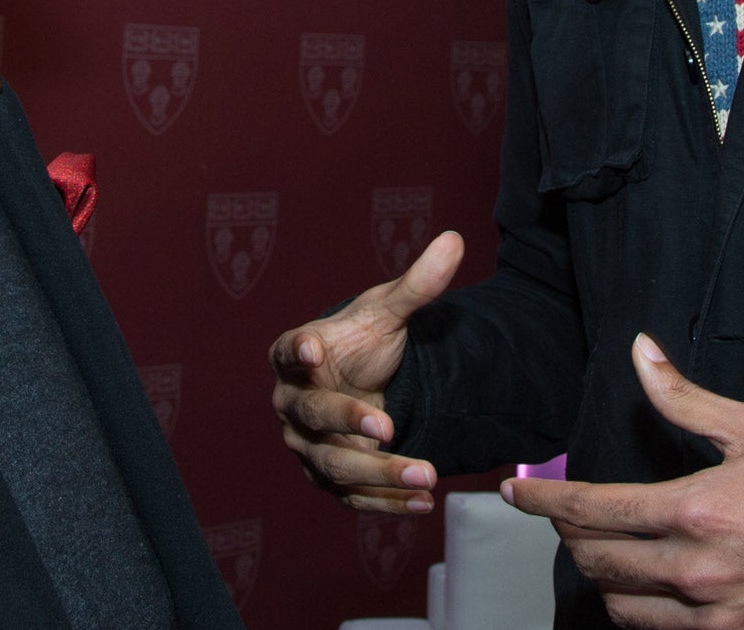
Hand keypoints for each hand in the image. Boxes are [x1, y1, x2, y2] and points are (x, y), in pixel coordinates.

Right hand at [271, 229, 463, 514]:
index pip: (288, 351)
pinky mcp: (329, 478)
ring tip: (428, 476)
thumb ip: (418, 282)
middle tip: (389, 429)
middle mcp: (292, 403)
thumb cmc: (367, 341)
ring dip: (380, 473)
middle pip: (313, 416)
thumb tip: (455, 240)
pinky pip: (351, 496)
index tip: (313, 352)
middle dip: (350, 423)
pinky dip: (386, 503)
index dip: (298, 353)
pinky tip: (423, 503)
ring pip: (334, 465)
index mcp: (296, 354)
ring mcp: (307, 445)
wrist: (370, 382)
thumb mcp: (391, 311)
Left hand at [502, 334, 743, 627]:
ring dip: (604, 580)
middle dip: (570, 536)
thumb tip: (640, 352)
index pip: (592, 508)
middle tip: (566, 518)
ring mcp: (714, 618)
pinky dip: (643, 614)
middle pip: (597, 561)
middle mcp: (697, 570)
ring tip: (607, 554)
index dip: (543, 500)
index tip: (517, 493)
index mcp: (696, 509)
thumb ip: (684, 397)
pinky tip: (647, 592)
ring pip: (622, 608)